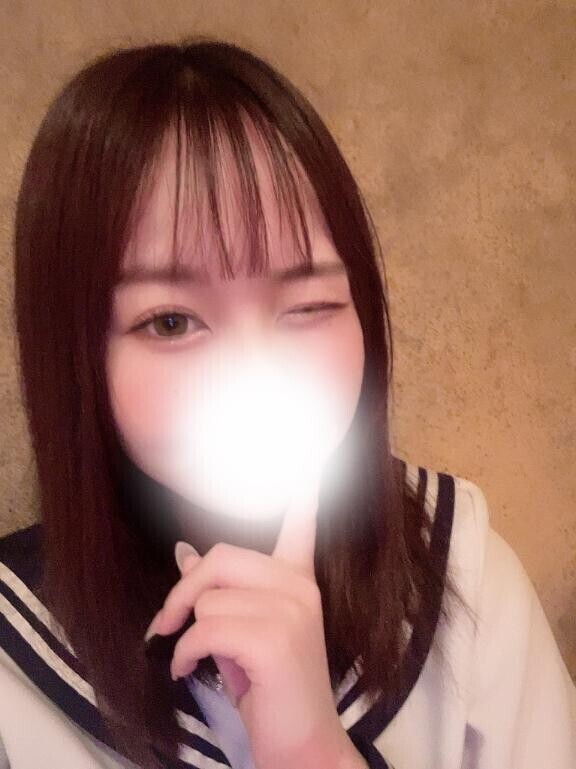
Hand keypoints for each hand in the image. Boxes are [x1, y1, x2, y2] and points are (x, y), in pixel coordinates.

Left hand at [144, 473, 367, 768]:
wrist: (302, 746)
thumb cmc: (269, 689)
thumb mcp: (239, 632)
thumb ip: (219, 591)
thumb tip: (184, 553)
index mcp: (297, 581)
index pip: (301, 526)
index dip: (303, 494)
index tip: (308, 461)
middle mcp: (300, 587)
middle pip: (221, 557)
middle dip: (183, 592)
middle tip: (165, 624)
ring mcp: (292, 609)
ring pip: (208, 597)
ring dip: (186, 632)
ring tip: (191, 658)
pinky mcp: (275, 638)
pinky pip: (206, 628)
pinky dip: (185, 653)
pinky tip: (188, 671)